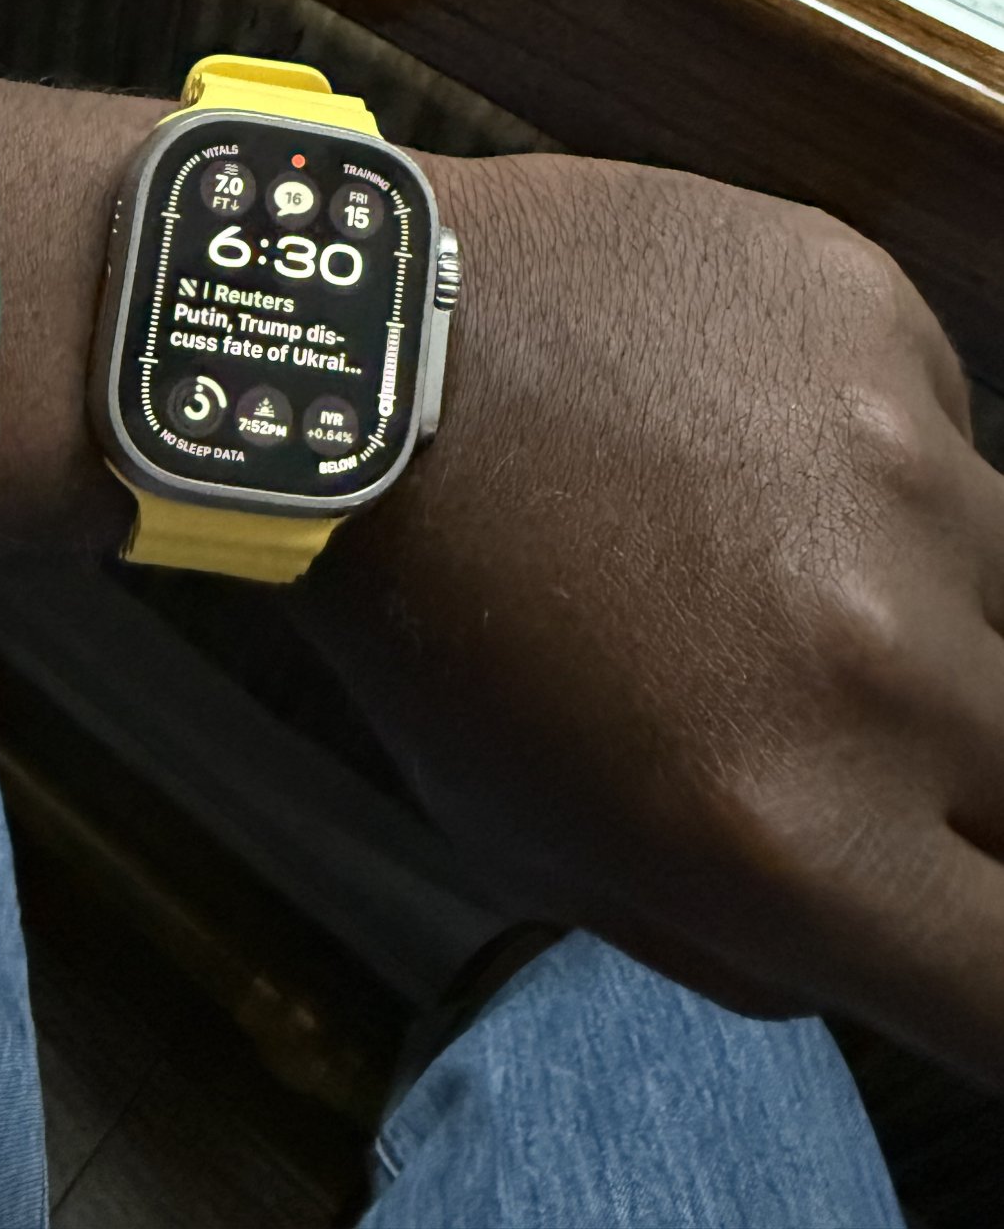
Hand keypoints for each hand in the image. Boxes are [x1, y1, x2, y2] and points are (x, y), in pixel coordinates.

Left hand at [301, 153, 1003, 1084]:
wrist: (352, 356)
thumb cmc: (424, 619)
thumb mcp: (527, 845)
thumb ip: (738, 937)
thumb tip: (882, 928)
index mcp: (793, 838)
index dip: (998, 968)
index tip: (961, 905)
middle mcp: (888, 670)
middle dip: (956, 776)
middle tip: (808, 694)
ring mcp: (904, 474)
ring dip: (917, 600)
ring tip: (760, 543)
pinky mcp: (883, 323)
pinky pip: (941, 428)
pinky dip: (866, 452)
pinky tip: (734, 422)